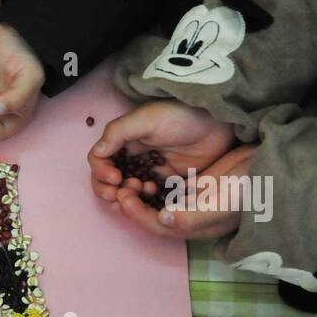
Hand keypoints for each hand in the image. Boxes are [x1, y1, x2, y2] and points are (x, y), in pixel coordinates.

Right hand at [89, 101, 239, 237]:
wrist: (219, 124)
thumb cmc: (182, 116)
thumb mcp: (147, 118)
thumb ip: (118, 133)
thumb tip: (97, 154)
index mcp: (123, 142)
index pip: (99, 162)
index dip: (101, 173)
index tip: (115, 178)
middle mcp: (132, 158)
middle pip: (108, 182)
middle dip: (110, 191)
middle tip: (124, 193)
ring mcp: (149, 172)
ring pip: (126, 193)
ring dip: (128, 197)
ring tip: (144, 190)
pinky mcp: (166, 184)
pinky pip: (148, 199)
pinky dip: (146, 201)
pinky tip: (155, 193)